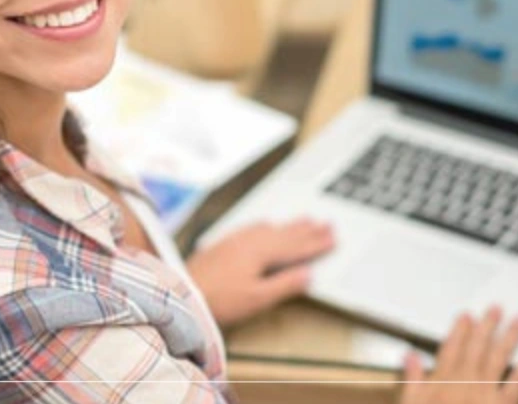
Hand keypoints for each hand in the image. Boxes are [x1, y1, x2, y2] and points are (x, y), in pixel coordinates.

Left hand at [187, 218, 334, 326]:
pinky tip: (266, 224)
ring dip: (291, 225)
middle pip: (286, 234)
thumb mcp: (258, 298)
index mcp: (263, 253)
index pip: (296, 247)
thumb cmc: (220, 299)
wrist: (184, 292)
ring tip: (306, 219)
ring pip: (271, 229)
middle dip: (308, 230)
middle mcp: (251, 241)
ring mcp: (237, 240)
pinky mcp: (225, 244)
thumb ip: (284, 285)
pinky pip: (254, 227)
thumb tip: (308, 274)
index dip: (316, 244)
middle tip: (327, 223)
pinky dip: (268, 225)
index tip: (333, 239)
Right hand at [400, 306, 517, 403]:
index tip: (467, 316)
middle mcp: (466, 381)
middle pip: (477, 347)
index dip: (459, 331)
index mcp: (443, 381)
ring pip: (499, 358)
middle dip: (487, 327)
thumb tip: (410, 356)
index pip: (451, 348)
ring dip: (509, 338)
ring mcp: (486, 392)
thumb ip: (412, 380)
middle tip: (496, 308)